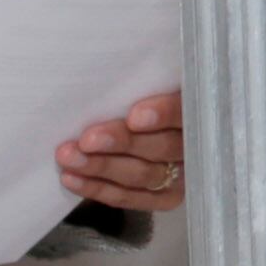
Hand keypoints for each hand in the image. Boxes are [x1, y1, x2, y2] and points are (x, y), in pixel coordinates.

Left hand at [59, 90, 185, 211]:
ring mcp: (181, 176)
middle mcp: (195, 146)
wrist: (144, 129)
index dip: (163, 115)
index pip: (184, 111)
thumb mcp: (152, 82)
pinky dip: (98, 189)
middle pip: (162, 147)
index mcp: (196, 109)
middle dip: (121, 143)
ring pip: (142, 175)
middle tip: (87, 140)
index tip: (134, 117)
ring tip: (69, 157)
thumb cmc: (142, 95)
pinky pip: (130, 197)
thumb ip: (145, 81)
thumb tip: (115, 67)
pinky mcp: (165, 198)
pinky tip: (71, 178)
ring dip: (101, 167)